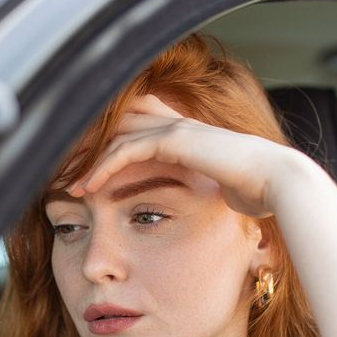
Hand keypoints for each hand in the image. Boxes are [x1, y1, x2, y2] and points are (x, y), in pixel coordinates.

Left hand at [68, 94, 321, 218]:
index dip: (102, 153)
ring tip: (66, 185)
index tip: (80, 178)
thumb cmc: (256, 192)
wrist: (278, 182)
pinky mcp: (176, 139)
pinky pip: (127, 149)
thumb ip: (198, 193)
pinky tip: (88, 188)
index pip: (131, 133)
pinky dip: (103, 167)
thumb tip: (195, 210)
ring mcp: (176, 128)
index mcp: (185, 136)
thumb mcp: (217, 193)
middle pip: (115, 128)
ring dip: (87, 161)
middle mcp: (177, 126)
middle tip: (58, 175)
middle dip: (85, 151)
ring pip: (115, 136)